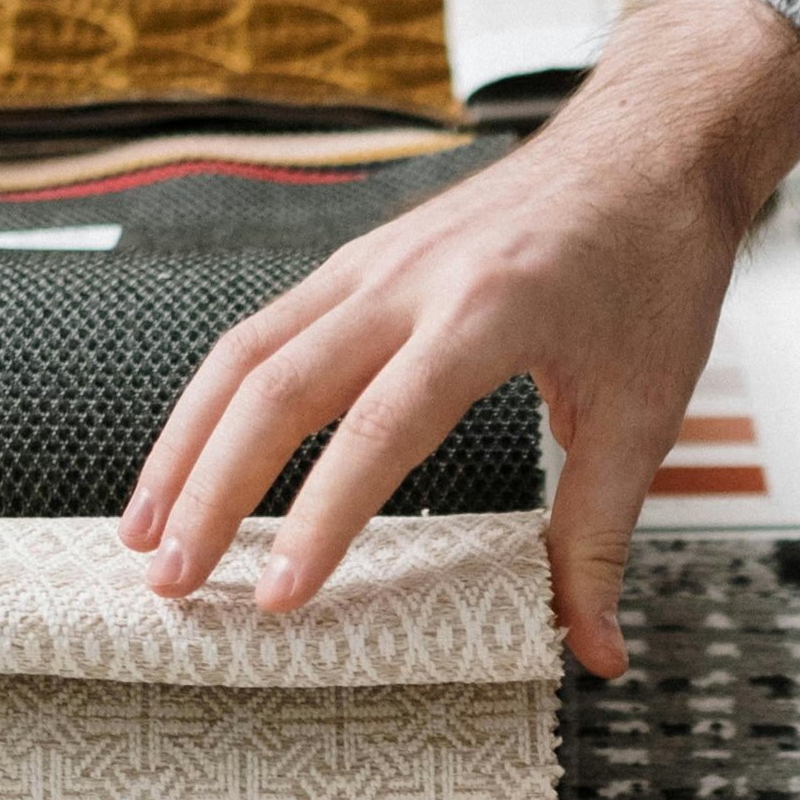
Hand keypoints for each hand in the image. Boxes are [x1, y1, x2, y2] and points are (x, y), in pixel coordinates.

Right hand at [119, 0, 799, 674]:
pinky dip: (213, 405)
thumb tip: (596, 654)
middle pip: (278, 388)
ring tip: (145, 536)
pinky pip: (264, 334)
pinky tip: (190, 466)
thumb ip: (602, 535)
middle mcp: (409, 279)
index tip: (281, 596)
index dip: (322, 518)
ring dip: (185, 448)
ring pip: (246, 355)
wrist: (649, 145)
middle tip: (173, 583)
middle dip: (212, 492)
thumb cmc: (654, 269)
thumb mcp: (647, 410)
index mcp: (487, 312)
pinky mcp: (357, 261)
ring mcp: (372, 261)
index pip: (381, 427)